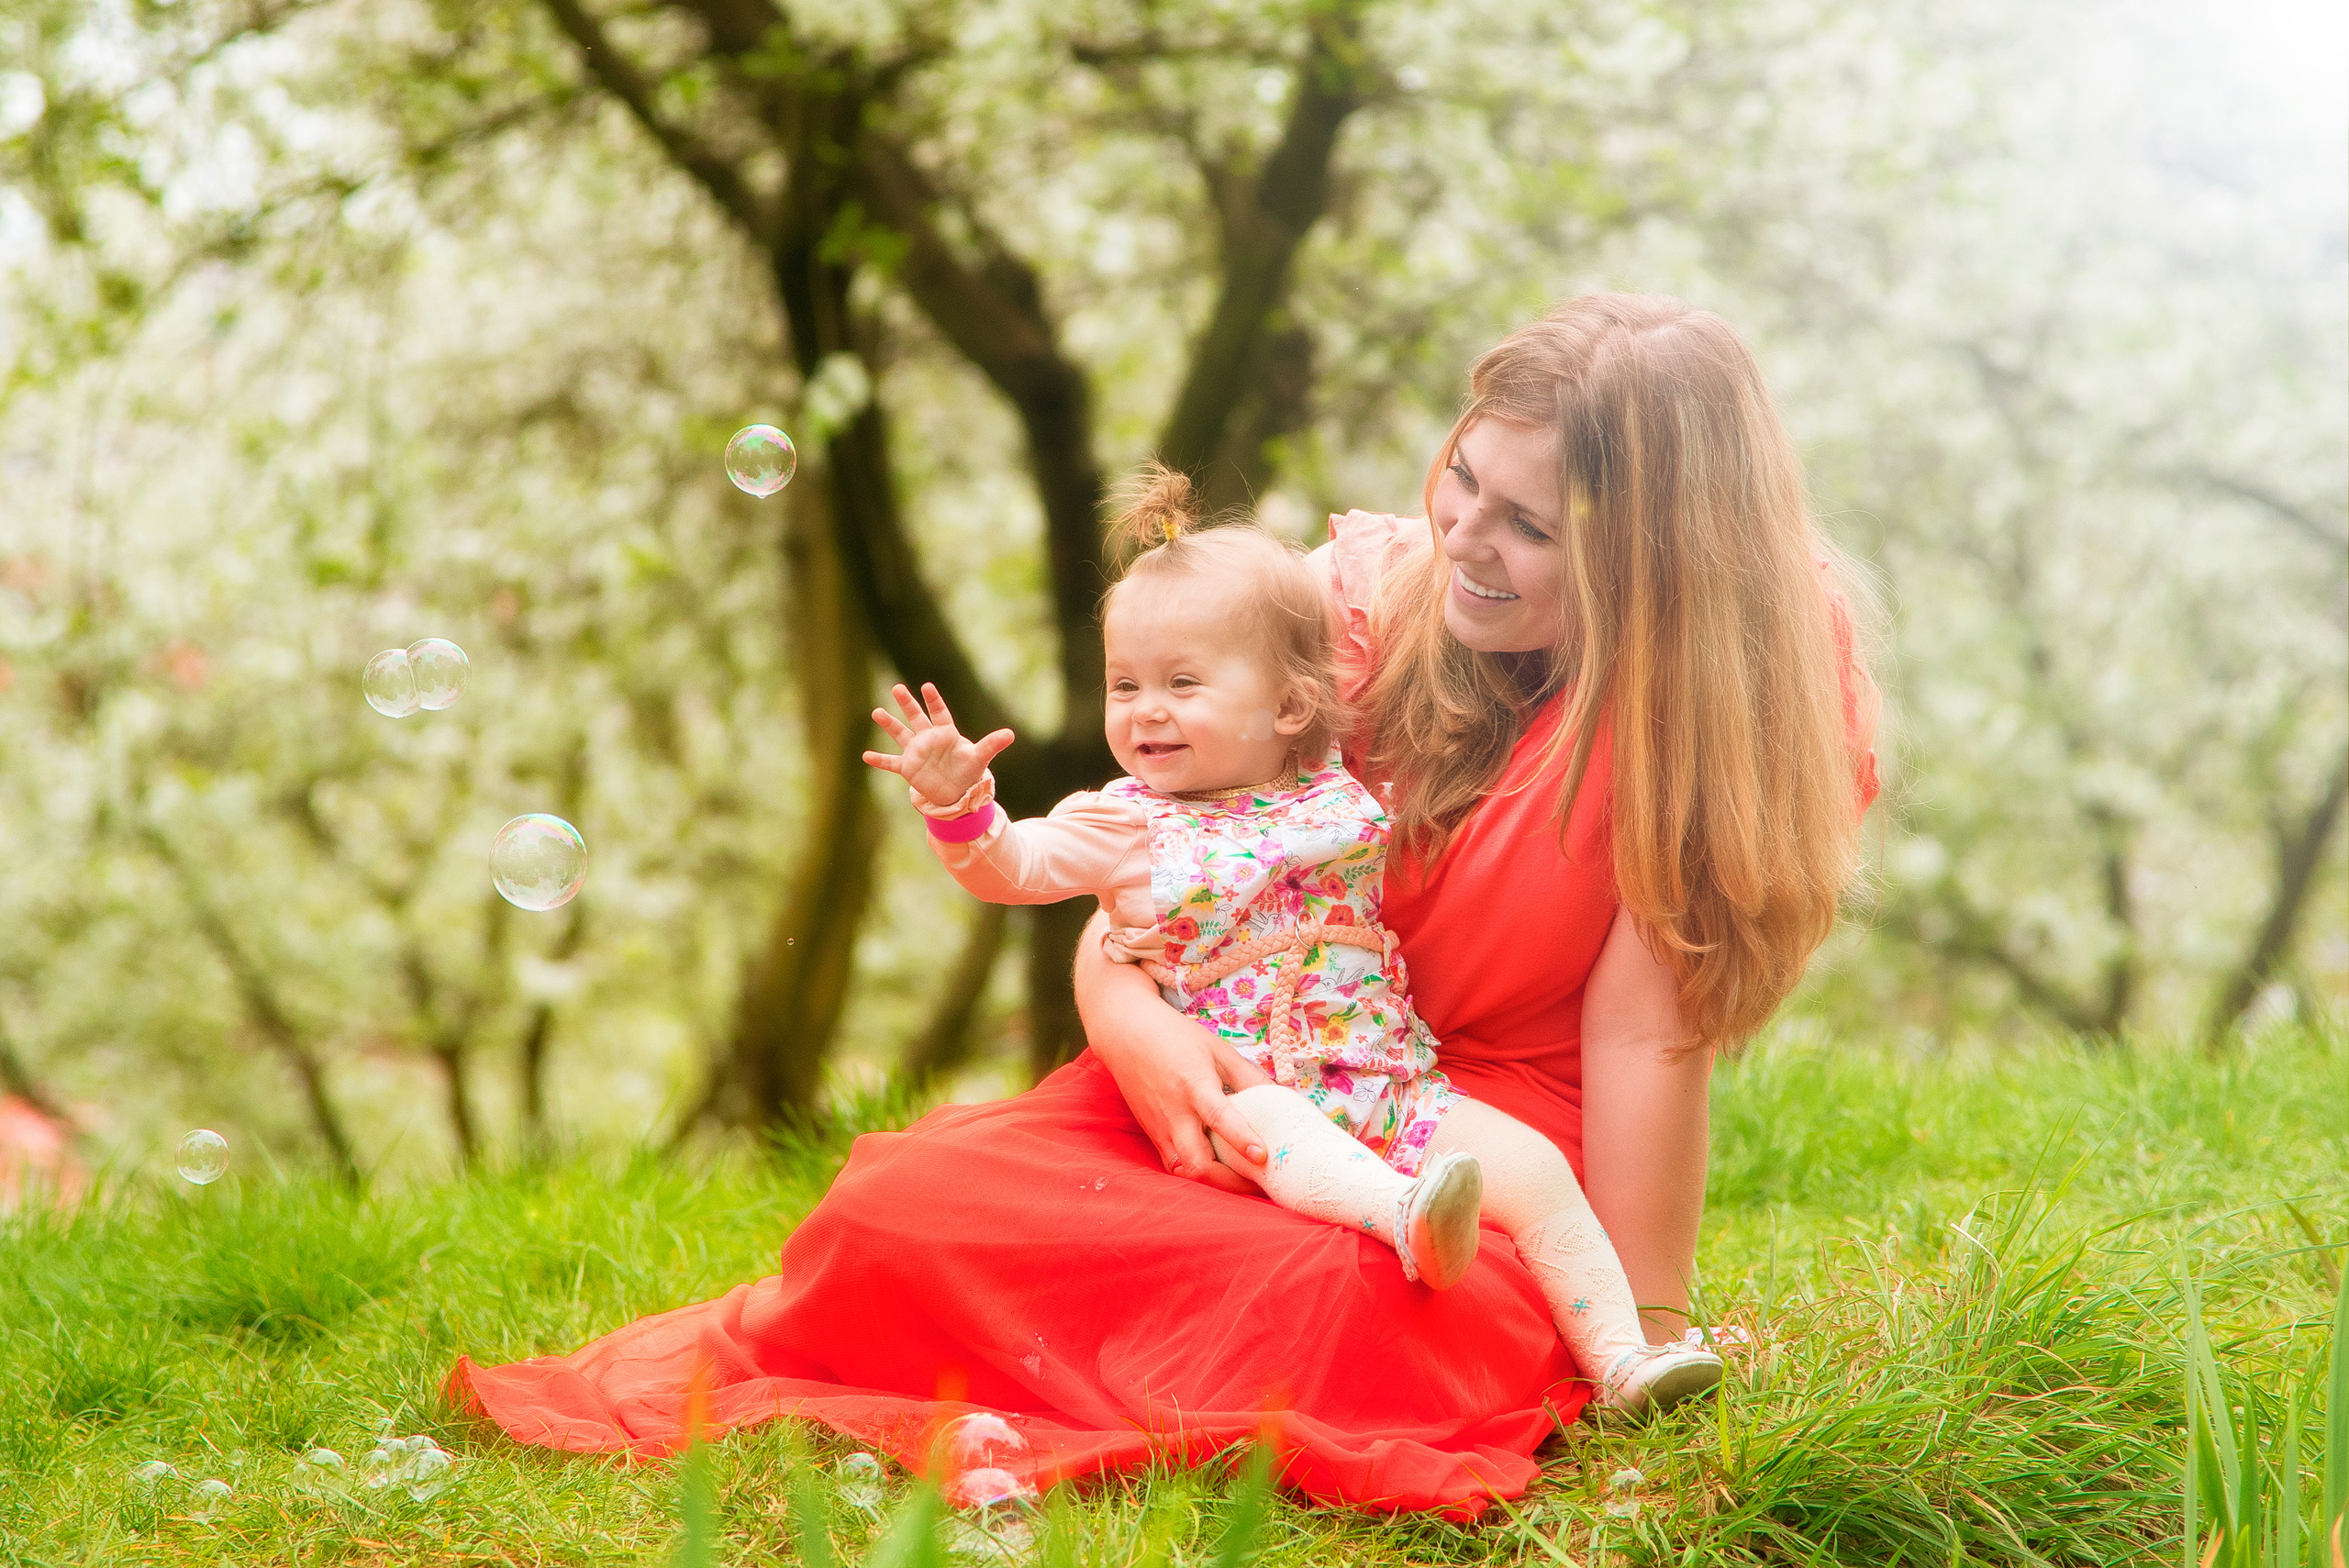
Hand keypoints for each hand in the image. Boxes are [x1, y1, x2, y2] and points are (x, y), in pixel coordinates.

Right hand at [862, 682, 1014, 808]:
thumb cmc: (968, 771)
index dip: (934, 701)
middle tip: (897, 687)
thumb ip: (991, 744)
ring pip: (900, 734)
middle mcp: (928, 739)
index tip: (927, 686)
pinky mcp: (908, 768)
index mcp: (946, 733)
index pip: (939, 713)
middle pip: (916, 717)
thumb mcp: (980, 758)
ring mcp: (916, 752)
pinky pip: (891, 762)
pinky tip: (866, 756)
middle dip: (907, 703)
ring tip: (876, 712)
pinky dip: (879, 760)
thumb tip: (1010, 734)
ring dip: (889, 724)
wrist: (956, 791)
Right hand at [1073, 914, 1268, 1191]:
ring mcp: (1160, 1128)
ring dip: (1213, 1184)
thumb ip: (1248, 1076)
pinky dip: (1197, 1175)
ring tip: (1243, 1184)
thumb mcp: (1217, 1049)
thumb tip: (1282, 1099)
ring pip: (1184, 1172)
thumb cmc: (1176, 1038)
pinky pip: (1175, 1166)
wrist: (1125, 1034)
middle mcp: (1174, 1113)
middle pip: (1195, 1163)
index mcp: (1194, 1085)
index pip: (1218, 1117)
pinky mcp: (1152, 1136)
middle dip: (1228, 1182)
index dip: (1240, 1139)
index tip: (1262, 1156)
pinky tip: (1218, 1173)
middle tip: (1259, 1183)